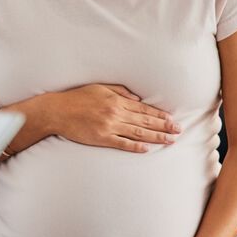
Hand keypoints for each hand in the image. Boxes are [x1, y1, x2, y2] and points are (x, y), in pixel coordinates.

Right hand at [48, 84, 181, 152]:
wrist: (58, 111)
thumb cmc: (77, 98)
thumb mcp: (100, 88)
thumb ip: (120, 91)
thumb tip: (138, 99)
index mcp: (116, 100)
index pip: (144, 109)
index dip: (160, 115)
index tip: (172, 119)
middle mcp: (116, 113)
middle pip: (145, 121)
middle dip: (164, 126)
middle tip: (179, 131)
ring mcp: (109, 127)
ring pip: (138, 133)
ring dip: (155, 137)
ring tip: (169, 140)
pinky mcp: (101, 138)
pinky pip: (122, 144)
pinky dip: (135, 147)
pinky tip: (147, 149)